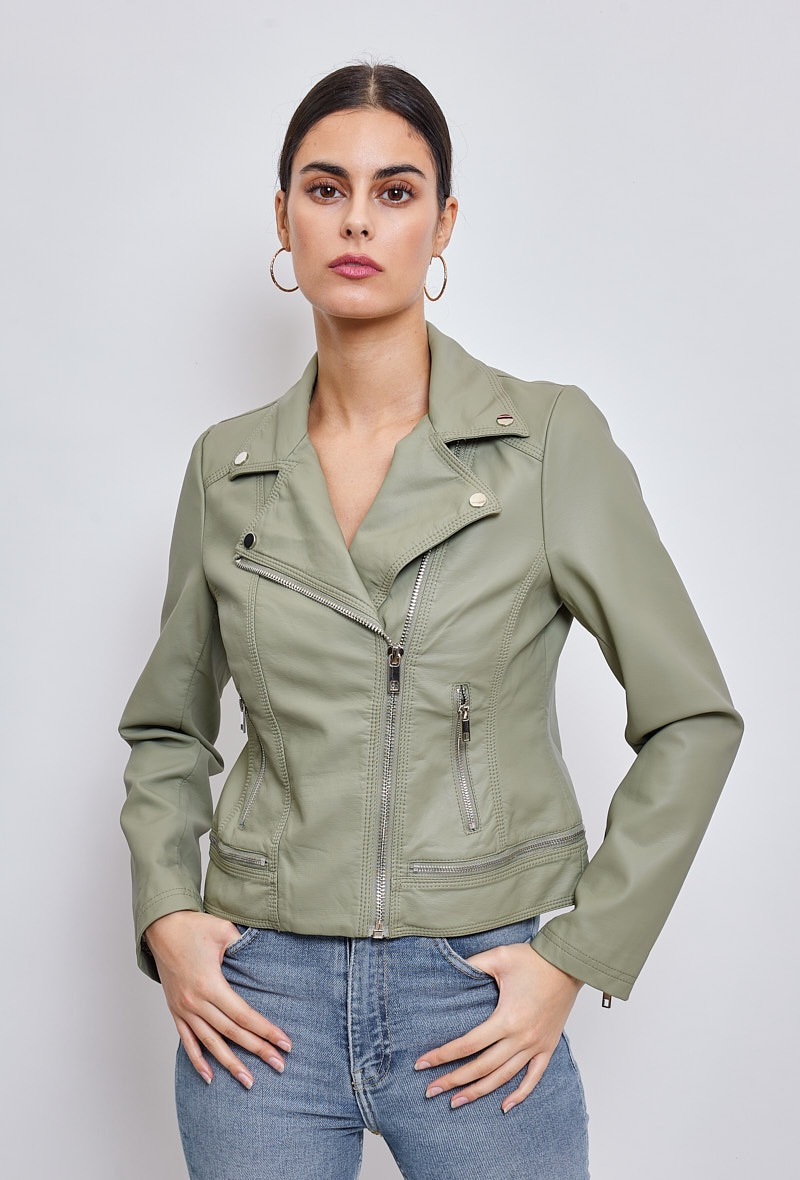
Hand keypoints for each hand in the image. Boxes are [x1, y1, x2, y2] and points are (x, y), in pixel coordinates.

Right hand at [144, 910, 292, 1088]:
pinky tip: (210, 1077)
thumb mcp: (224, 930)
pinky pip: (187, 1041)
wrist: (161, 928)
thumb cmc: (194, 926)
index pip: (243, 1015)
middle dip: (257, 1050)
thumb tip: (266, 952)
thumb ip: (245, 944)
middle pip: (231, 1033)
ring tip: (249, 1081)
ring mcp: (184, 1009)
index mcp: (209, 984)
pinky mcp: (175, 1011)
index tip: (284, 1043)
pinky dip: (198, 1060)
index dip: (265, 1030)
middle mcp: (196, 1002)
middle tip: (279, 1065)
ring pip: (210, 1043)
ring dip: (230, 1063)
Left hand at [413, 942, 582, 1112]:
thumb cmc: (533, 959)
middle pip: (481, 1067)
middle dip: (453, 1080)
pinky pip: (533, 1078)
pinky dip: (519, 1094)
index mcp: (506, 1018)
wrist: (568, 964)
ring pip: (503, 1077)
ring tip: (456, 1102)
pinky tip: (504, 1106)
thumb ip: (472, 965)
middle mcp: (521, 1038)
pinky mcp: (548, 1047)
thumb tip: (449, 969)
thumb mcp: (497, 957)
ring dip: (478, 1091)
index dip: (443, 1055)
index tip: (422, 1064)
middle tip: (430, 1090)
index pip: (467, 1045)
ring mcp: (536, 1046)